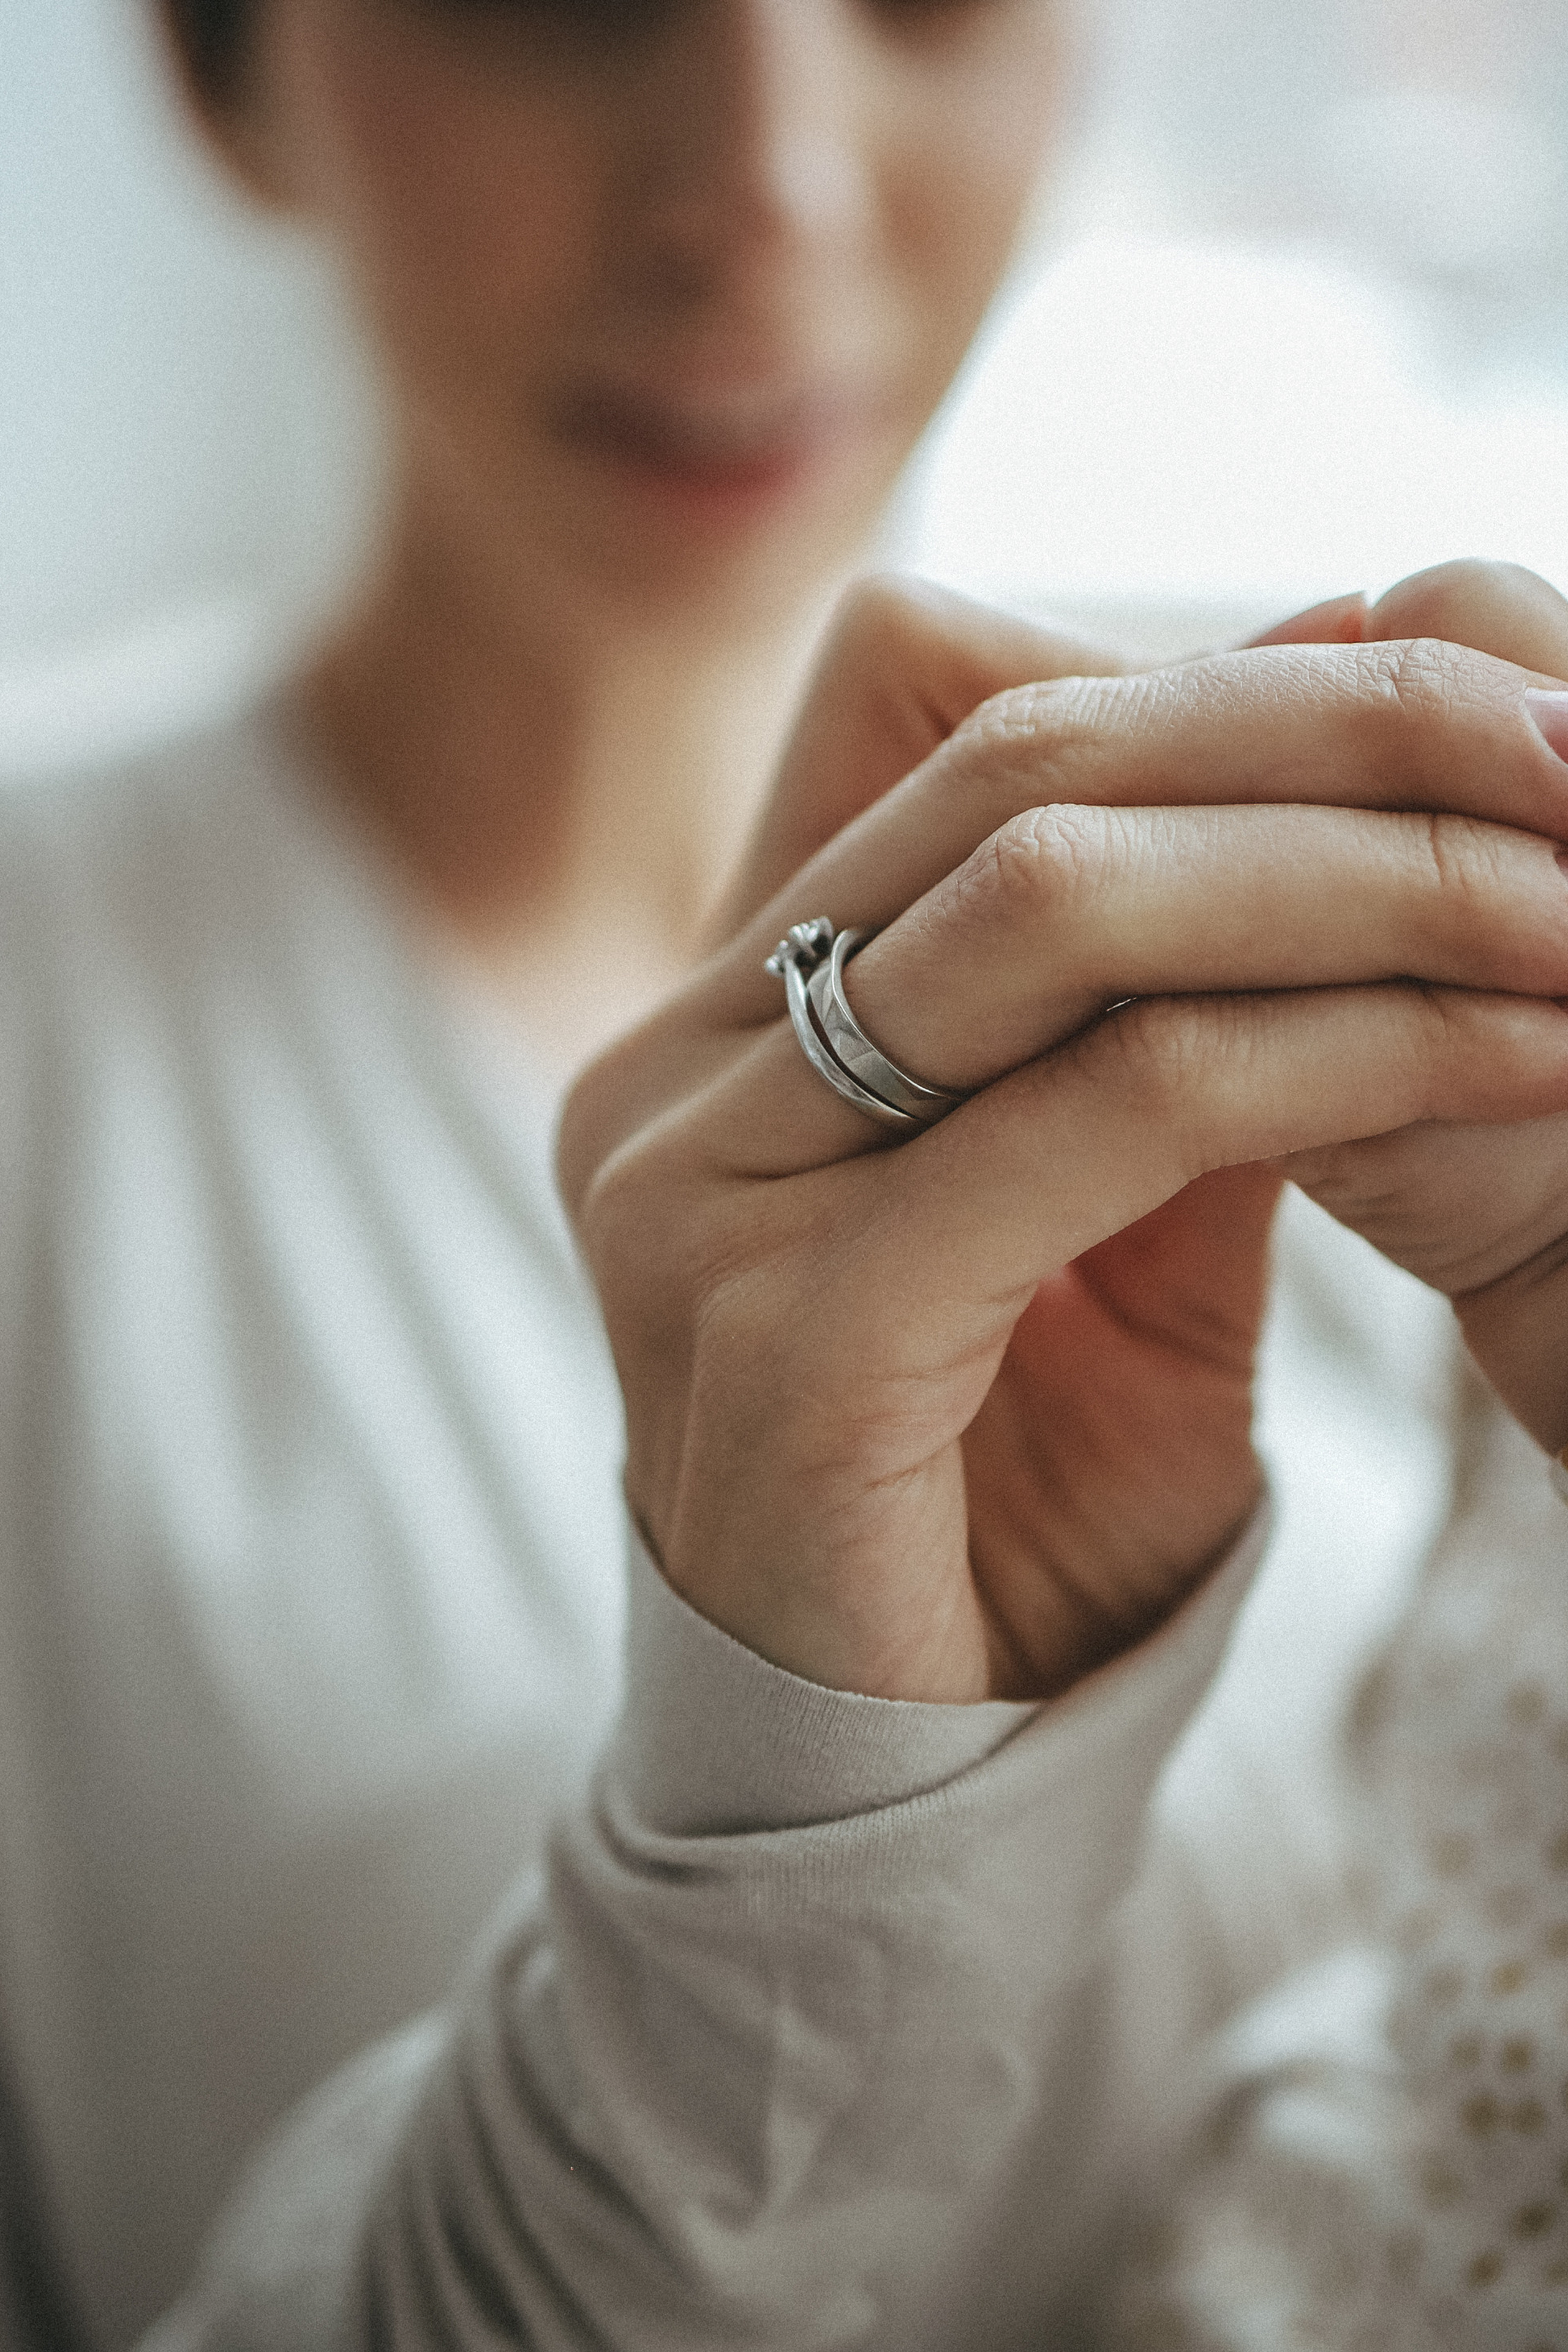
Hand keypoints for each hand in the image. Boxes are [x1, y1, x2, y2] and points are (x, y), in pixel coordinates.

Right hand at [560, 585, 1567, 1702]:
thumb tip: (1329, 692)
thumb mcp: (1110, 1206)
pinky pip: (1105, 1115)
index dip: (1197, 674)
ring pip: (1060, 909)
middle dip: (1327, 732)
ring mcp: (697, 1191)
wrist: (885, 1785)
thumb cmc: (1005, 1496)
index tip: (1445, 705)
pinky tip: (1507, 1056)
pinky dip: (1335, 1058)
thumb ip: (1181, 989)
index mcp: (719, 1012)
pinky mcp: (783, 1332)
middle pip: (1018, 769)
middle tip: (1566, 749)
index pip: (939, 698)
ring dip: (1364, 880)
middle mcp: (672, 1068)